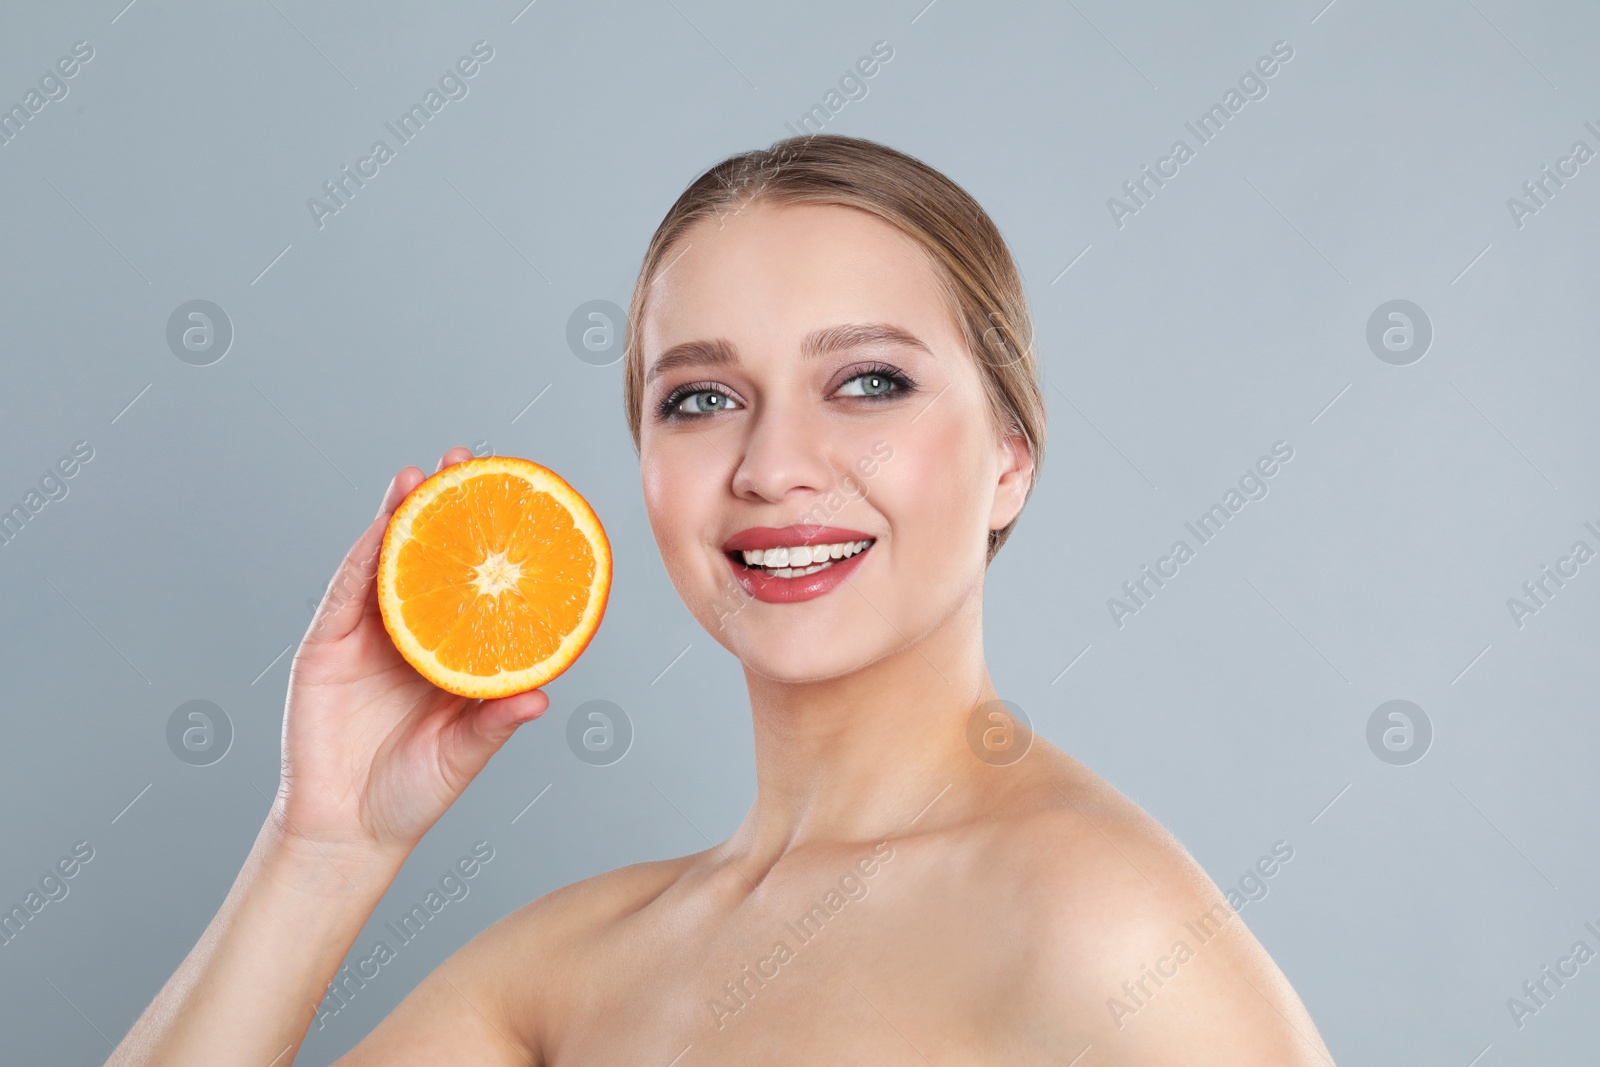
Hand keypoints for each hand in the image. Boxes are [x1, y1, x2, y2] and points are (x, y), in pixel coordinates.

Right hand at [273, 447, 549, 862]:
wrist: (347, 833)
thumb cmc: (412, 793)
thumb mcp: (465, 755)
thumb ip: (497, 723)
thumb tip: (542, 698)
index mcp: (451, 652)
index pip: (472, 584)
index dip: (487, 541)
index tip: (514, 498)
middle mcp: (411, 634)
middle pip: (428, 556)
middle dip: (444, 506)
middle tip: (466, 460)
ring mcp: (366, 637)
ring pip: (383, 562)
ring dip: (400, 515)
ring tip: (420, 475)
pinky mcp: (326, 647)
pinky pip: (345, 593)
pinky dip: (363, 557)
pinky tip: (381, 525)